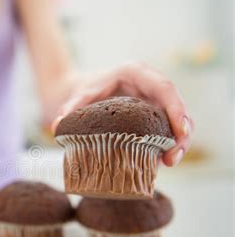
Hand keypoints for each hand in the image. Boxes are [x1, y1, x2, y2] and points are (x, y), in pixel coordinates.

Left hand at [52, 61, 193, 166]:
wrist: (79, 92)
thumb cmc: (81, 91)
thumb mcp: (75, 98)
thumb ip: (68, 110)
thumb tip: (55, 127)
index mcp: (135, 73)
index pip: (164, 88)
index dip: (176, 110)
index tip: (180, 132)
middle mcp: (149, 85)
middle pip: (175, 106)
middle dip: (181, 132)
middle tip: (173, 158)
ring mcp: (152, 100)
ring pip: (176, 120)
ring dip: (177, 142)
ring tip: (169, 163)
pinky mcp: (151, 115)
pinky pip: (165, 129)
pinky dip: (166, 145)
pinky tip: (160, 163)